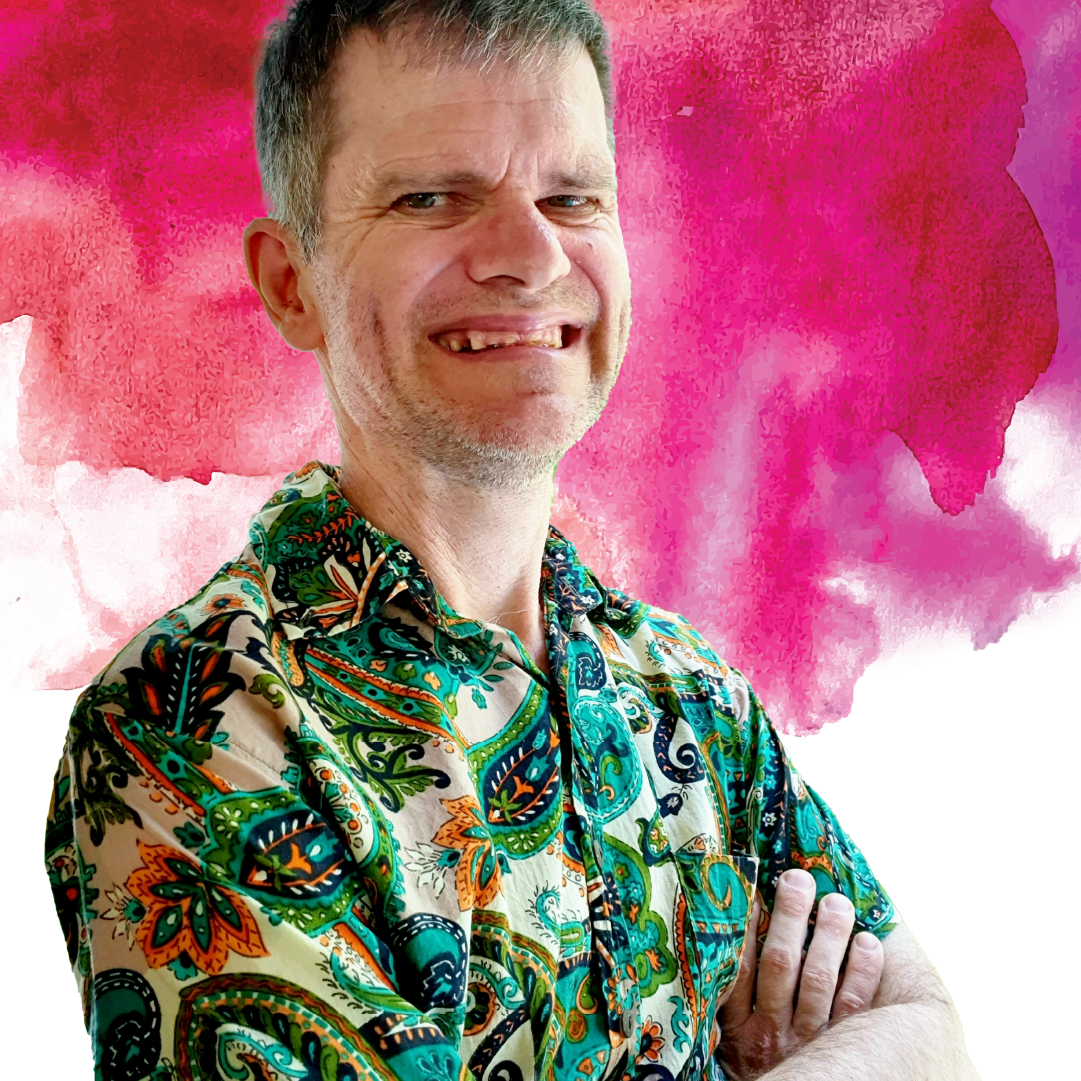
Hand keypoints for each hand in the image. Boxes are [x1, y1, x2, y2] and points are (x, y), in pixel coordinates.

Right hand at [715, 868, 885, 1079]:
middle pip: (782, 966)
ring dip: (829, 937)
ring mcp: (813, 1043)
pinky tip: (868, 943)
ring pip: (820, 981)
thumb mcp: (729, 1045)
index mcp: (741, 1031)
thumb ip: (726, 1004)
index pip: (741, 968)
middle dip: (790, 918)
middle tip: (798, 878)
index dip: (747, 927)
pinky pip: (855, 1007)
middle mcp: (775, 1035)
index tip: (753, 889)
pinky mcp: (848, 1050)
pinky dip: (863, 973)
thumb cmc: (760, 1074)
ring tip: (836, 901)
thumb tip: (721, 947)